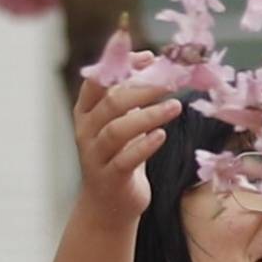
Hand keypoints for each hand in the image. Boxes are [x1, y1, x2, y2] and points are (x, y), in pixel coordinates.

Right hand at [71, 41, 175, 227]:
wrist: (108, 204)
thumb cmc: (119, 153)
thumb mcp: (122, 120)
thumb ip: (130, 92)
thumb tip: (151, 59)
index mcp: (86, 111)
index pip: (96, 81)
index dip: (120, 65)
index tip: (149, 56)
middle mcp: (86, 131)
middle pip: (111, 103)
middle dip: (142, 89)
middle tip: (171, 81)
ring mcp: (95, 156)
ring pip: (117, 130)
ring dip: (148, 116)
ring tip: (176, 106)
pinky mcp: (109, 178)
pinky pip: (125, 160)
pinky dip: (144, 146)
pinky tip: (161, 135)